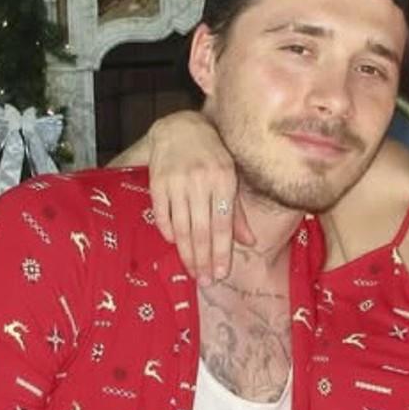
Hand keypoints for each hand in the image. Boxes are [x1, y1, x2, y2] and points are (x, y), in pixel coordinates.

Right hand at [117, 110, 246, 279]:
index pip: (223, 225)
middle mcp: (201, 181)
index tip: (221, 273)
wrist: (181, 128)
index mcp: (224, 180)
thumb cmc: (212, 157)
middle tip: (206, 281)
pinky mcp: (158, 181)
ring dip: (187, 252)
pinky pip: (162, 213)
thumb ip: (237, 212)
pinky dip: (168, 231)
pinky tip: (174, 244)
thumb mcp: (231, 179)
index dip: (221, 252)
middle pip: (201, 229)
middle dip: (204, 259)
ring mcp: (178, 181)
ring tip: (192, 271)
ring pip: (182, 225)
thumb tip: (250, 242)